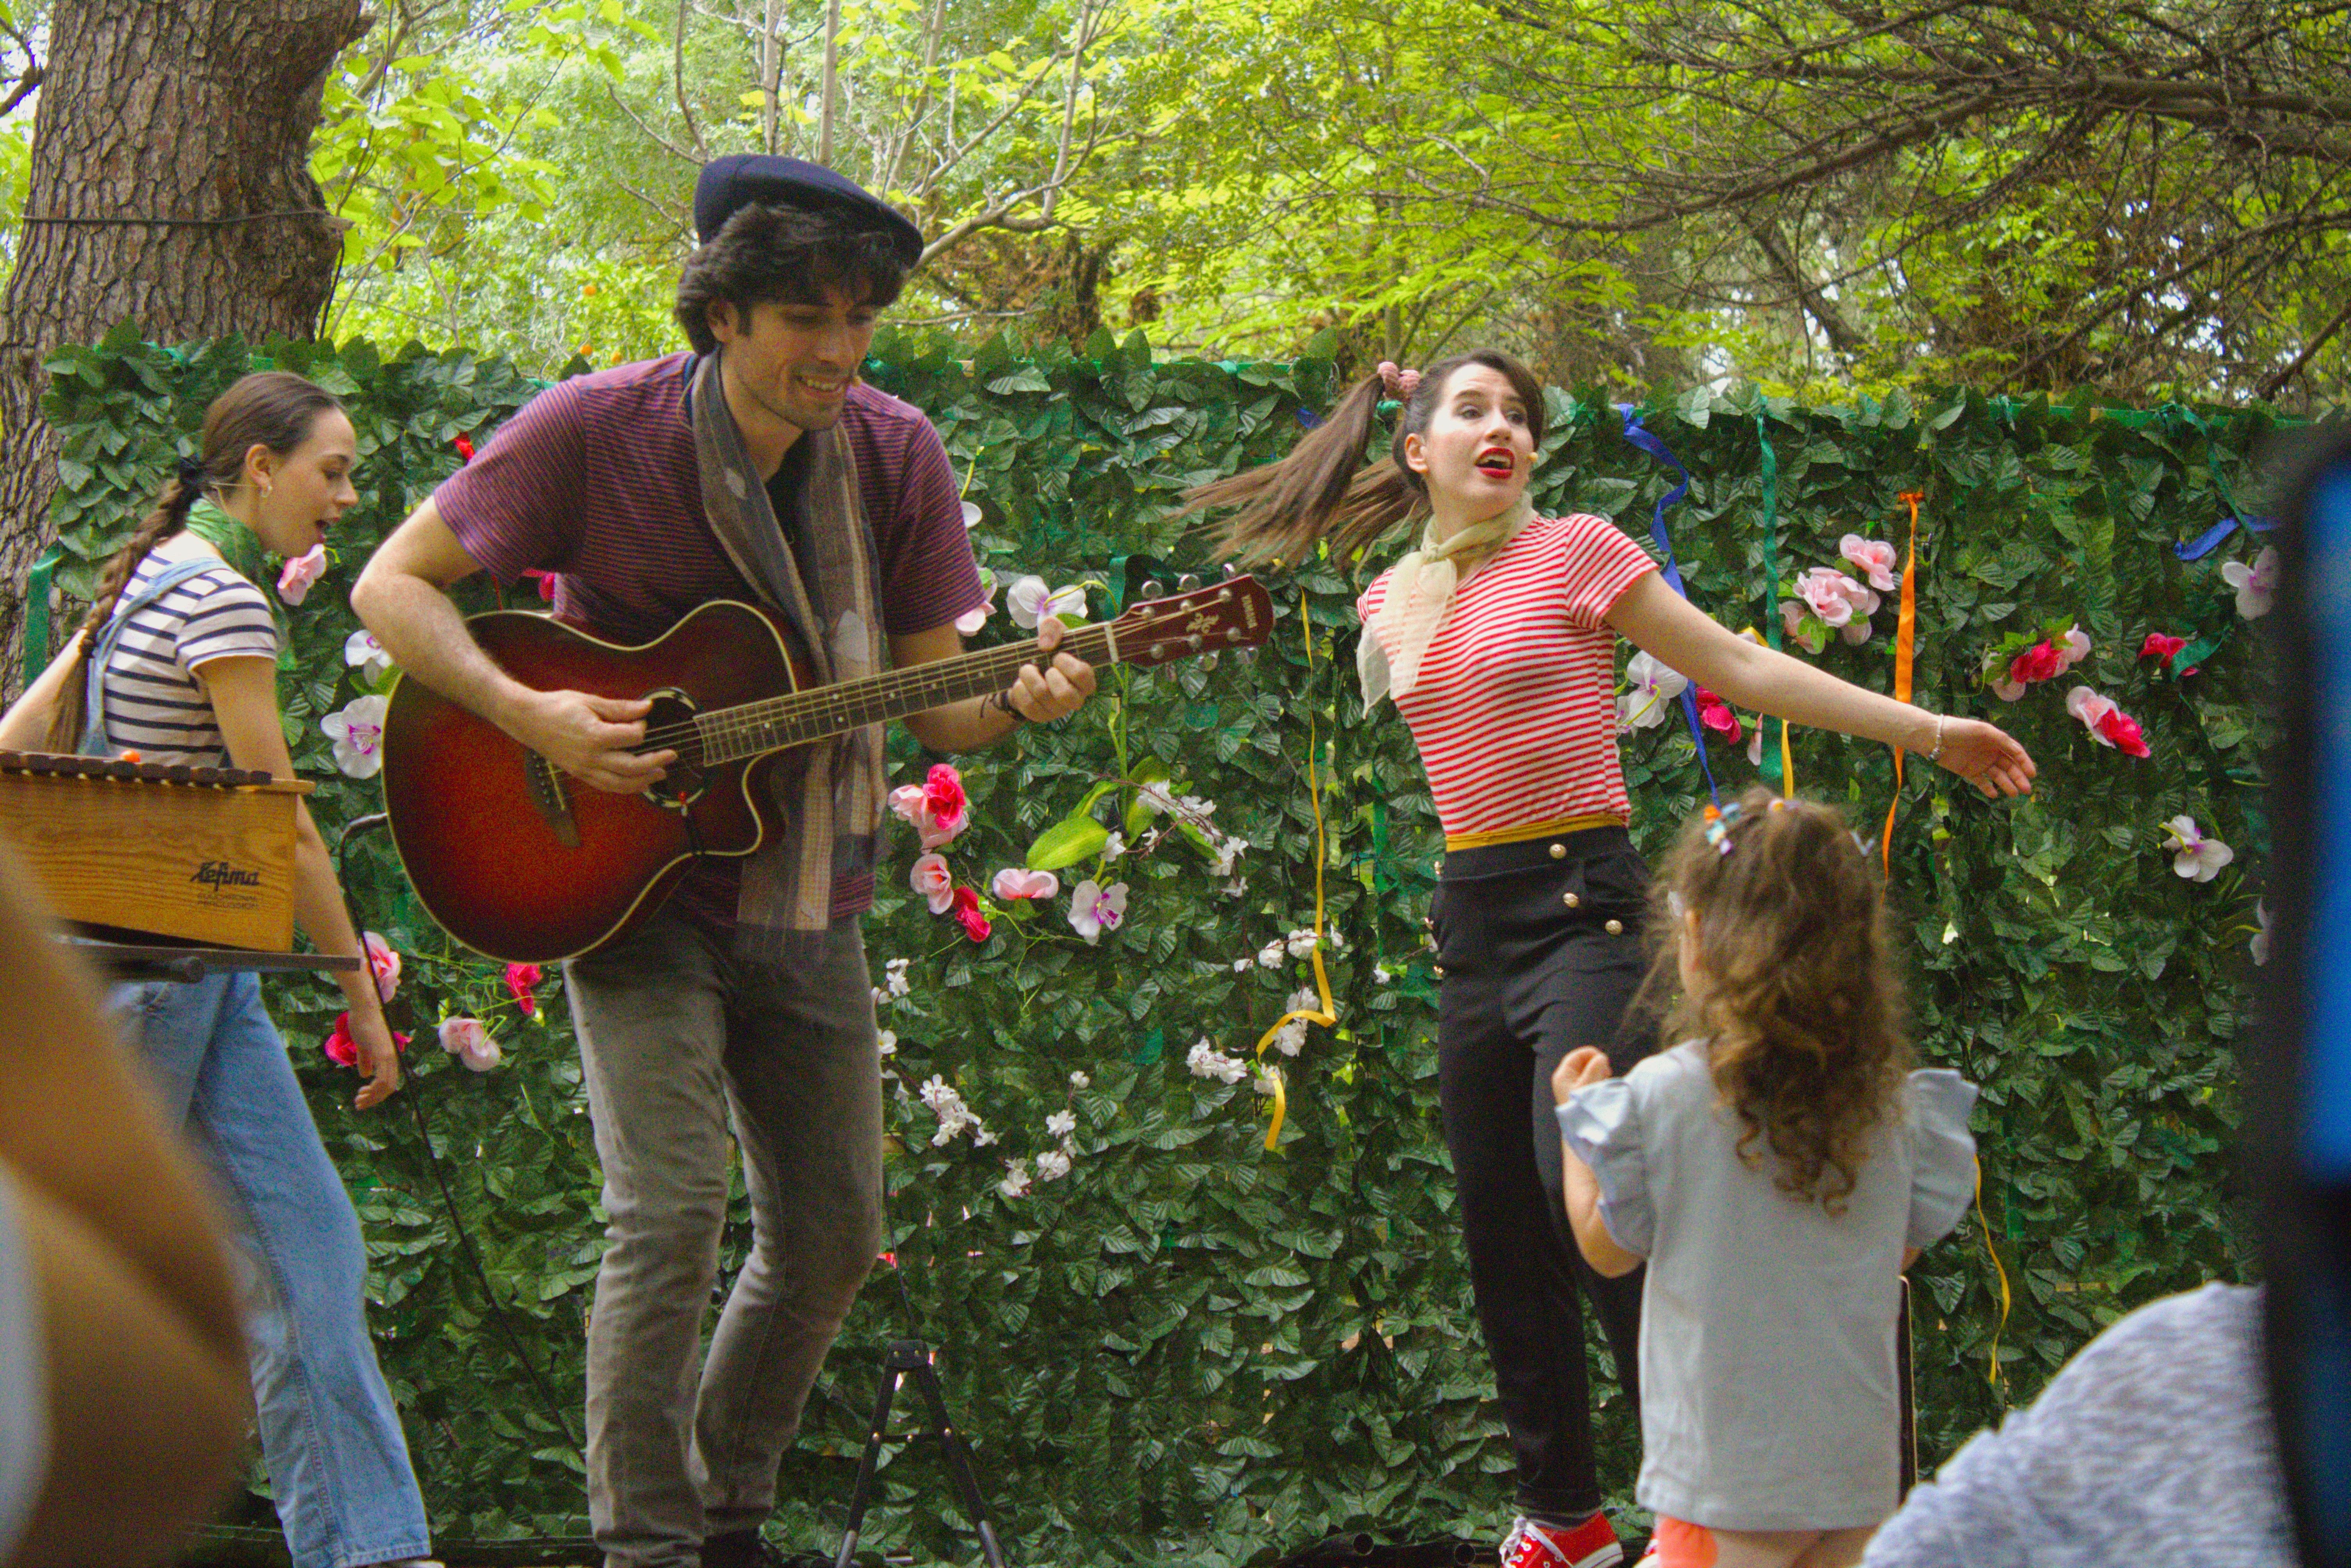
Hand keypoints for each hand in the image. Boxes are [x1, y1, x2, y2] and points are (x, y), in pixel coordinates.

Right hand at [346, 1008, 402, 1110]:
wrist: (364, 1009)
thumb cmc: (362, 1025)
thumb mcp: (363, 1046)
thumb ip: (366, 1060)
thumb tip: (365, 1075)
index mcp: (389, 1057)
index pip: (388, 1082)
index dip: (377, 1094)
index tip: (363, 1098)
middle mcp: (392, 1058)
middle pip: (389, 1088)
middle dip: (374, 1099)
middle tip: (360, 1104)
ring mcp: (389, 1056)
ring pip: (386, 1086)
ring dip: (372, 1097)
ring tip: (359, 1101)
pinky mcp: (383, 1054)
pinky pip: (383, 1078)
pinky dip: (374, 1089)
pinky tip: (363, 1090)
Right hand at [512, 688, 676, 793]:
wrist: (528, 720)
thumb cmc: (557, 707)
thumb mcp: (590, 701)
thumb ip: (620, 708)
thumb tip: (646, 707)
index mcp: (594, 735)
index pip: (631, 737)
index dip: (642, 729)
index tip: (642, 722)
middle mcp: (590, 757)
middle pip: (631, 767)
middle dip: (655, 762)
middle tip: (671, 756)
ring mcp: (584, 769)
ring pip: (620, 783)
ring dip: (644, 780)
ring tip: (660, 774)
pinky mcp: (580, 774)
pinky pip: (607, 786)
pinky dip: (625, 787)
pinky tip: (638, 783)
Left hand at [1006, 617, 1095, 723]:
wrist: (1030, 671)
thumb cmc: (1049, 652)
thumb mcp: (1052, 633)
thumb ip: (1053, 629)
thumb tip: (1046, 646)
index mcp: (1085, 680)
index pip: (1083, 674)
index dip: (1067, 663)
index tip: (1058, 656)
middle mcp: (1076, 699)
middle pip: (1065, 694)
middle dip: (1050, 675)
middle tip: (1046, 668)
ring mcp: (1058, 710)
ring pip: (1042, 695)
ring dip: (1029, 676)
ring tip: (1027, 669)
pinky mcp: (1041, 716)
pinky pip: (1028, 704)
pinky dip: (1020, 688)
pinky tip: (1022, 683)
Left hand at [1549, 1046, 1613, 1104]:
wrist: (1581, 1129)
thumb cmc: (1582, 1107)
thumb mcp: (1589, 1084)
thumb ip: (1595, 1067)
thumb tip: (1600, 1058)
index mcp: (1563, 1074)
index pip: (1577, 1055)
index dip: (1592, 1055)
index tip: (1604, 1062)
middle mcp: (1565, 1079)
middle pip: (1583, 1062)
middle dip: (1596, 1064)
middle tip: (1605, 1073)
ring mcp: (1572, 1086)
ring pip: (1587, 1071)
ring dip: (1598, 1072)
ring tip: (1603, 1081)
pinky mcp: (1579, 1093)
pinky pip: (1589, 1080)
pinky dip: (1597, 1080)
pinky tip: (1601, 1086)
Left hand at [1933, 716, 2036, 797]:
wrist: (1934, 738)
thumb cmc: (1960, 730)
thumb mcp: (1984, 731)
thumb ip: (2002, 740)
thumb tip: (2018, 752)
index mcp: (1996, 741)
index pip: (2015, 753)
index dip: (2025, 763)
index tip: (2032, 774)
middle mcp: (1991, 752)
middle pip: (2009, 767)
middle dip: (2019, 778)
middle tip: (2026, 790)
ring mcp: (1980, 763)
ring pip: (1998, 776)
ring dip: (2007, 784)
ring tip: (2014, 794)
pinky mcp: (1969, 772)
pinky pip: (1982, 782)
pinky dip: (1988, 789)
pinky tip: (1994, 794)